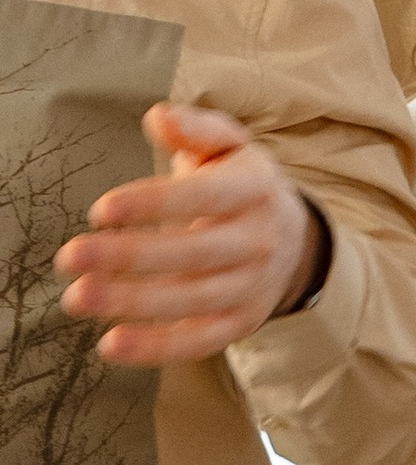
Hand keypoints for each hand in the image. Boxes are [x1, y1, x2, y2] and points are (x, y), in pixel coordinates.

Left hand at [55, 101, 323, 365]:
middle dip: (127, 257)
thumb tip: (157, 116)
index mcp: (253, 190)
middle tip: (70, 257)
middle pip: (192, 252)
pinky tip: (111, 345)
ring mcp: (251, 287)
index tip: (101, 210)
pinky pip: (199, 341)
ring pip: (191, 300)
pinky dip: (156, 347)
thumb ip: (194, 128)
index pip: (203, 197)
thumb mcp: (229, 145)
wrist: (296, 241)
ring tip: (77, 298)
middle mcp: (258, 241)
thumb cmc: (242, 185)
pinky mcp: (240, 323)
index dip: (152, 204)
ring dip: (132, 303)